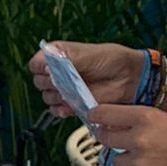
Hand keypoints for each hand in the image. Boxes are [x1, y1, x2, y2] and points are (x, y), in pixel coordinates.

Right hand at [28, 41, 143, 116]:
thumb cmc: (113, 60)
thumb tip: (48, 67)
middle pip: (39, 81)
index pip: (37, 62)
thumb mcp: (90, 54)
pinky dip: (61, 110)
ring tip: (72, 93)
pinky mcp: (70, 104)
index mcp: (59, 55)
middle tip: (64, 81)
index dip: (40, 67)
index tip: (50, 69)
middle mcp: (58, 72)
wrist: (129, 78)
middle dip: (49, 83)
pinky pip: (56, 110)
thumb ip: (68, 60)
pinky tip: (70, 106)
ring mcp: (63, 89)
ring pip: (46, 97)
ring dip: (57, 97)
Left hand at [86, 105, 166, 165]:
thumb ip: (139, 122)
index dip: (96, 115)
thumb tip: (115, 124)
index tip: (93, 116)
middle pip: (104, 138)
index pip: (106, 114)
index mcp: (146, 118)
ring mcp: (138, 163)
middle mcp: (139, 139)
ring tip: (148, 160)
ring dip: (126, 161)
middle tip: (115, 139)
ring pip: (116, 162)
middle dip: (107, 138)